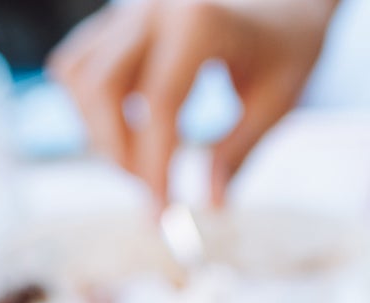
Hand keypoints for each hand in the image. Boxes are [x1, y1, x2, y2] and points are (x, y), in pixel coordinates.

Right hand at [50, 0, 333, 204]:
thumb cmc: (290, 45)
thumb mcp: (277, 102)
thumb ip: (239, 152)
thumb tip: (210, 205)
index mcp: (201, 21)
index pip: (160, 104)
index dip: (155, 166)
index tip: (162, 215)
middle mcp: (155, 7)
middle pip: (102, 88)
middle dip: (118, 152)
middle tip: (152, 192)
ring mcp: (131, 8)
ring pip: (79, 75)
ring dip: (98, 130)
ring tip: (142, 164)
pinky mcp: (120, 18)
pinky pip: (79, 63)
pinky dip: (91, 105)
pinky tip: (128, 131)